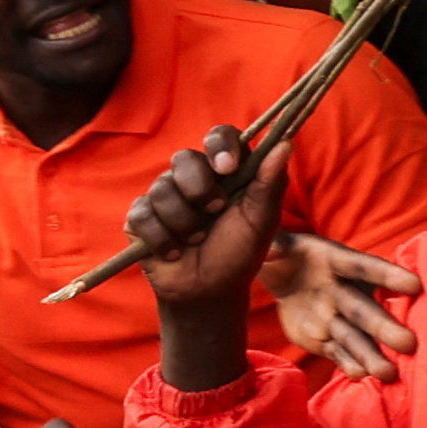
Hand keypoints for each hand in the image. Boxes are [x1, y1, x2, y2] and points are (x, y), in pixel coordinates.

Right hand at [130, 122, 285, 321]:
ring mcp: (163, 196)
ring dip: (184, 222)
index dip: (220, 145)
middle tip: (214, 212)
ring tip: (196, 241)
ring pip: (162, 190)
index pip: (220, 136)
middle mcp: (192, 178)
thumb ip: (270, 183)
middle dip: (199, 188)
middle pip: (184, 158)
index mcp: (225, 172)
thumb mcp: (262, 220)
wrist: (208, 291)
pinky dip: (162, 238)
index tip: (227, 168)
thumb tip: (286, 143)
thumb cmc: (239, 253)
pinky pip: (143, 215)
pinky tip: (174, 252)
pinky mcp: (140, 218)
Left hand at [260, 227, 423, 383]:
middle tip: (409, 344)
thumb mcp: (275, 244)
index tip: (414, 285)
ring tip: (388, 373)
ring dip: (371, 355)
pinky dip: (348, 364)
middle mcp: (344, 292)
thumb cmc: (286, 253)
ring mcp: (337, 318)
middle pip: (363, 310)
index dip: (387, 275)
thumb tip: (270, 248)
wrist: (284, 277)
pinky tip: (361, 376)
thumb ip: (273, 246)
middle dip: (384, 327)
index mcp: (337, 263)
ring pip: (355, 337)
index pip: (363, 267)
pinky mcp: (326, 340)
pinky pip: (338, 353)